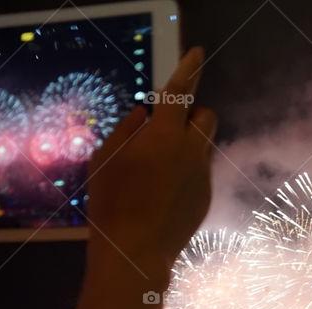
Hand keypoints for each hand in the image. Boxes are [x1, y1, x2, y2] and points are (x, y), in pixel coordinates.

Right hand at [86, 46, 216, 282]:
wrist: (135, 252)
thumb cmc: (111, 203)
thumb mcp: (105, 160)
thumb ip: (126, 131)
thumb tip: (142, 115)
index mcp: (164, 136)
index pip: (181, 92)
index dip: (189, 69)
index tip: (197, 53)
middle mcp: (191, 151)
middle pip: (206, 116)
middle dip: (191, 115)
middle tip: (166, 129)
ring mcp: (203, 175)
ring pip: (204, 146)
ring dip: (188, 145)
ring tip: (158, 169)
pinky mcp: (206, 197)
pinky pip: (200, 173)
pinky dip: (185, 173)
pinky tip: (162, 195)